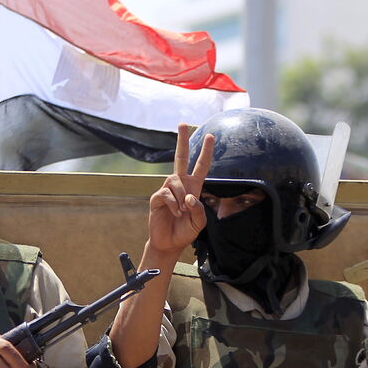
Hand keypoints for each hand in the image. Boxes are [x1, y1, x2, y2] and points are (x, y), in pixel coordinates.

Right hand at [147, 123, 213, 257]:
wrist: (169, 243)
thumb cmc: (185, 231)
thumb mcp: (199, 222)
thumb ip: (199, 209)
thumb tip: (189, 196)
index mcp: (193, 187)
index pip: (201, 166)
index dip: (206, 152)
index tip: (210, 136)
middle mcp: (180, 185)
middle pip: (180, 157)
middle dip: (182, 141)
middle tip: (182, 124)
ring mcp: (167, 190)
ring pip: (174, 180)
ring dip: (180, 196)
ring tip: (181, 212)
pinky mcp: (157, 198)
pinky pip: (165, 193)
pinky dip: (172, 204)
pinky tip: (174, 212)